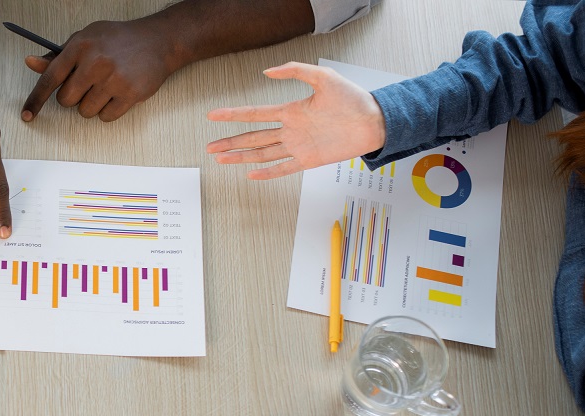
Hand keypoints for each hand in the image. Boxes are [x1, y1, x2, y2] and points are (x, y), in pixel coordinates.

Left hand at [21, 20, 175, 122]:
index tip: (27, 114)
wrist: (157, 40)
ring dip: (92, 105)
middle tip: (87, 85)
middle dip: (73, 98)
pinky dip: (108, 111)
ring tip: (106, 86)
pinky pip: (105, 117)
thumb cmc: (116, 40)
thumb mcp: (85, 39)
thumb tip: (31, 63)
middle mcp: (96, 61)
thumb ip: (58, 56)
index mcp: (80, 45)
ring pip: (85, 112)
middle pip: (66, 101)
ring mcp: (114, 79)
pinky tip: (118, 93)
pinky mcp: (130, 94)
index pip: (50, 77)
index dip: (36, 99)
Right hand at [206, 62, 386, 179]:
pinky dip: (267, 173)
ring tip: (221, 160)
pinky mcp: (309, 160)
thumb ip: (296, 70)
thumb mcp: (324, 77)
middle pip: (252, 137)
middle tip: (210, 147)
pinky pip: (283, 168)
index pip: (254, 114)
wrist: (374, 121)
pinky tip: (251, 175)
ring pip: (262, 153)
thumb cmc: (353, 98)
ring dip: (241, 157)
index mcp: (291, 110)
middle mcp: (290, 130)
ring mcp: (298, 146)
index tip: (213, 115)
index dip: (232, 115)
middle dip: (230, 142)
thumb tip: (267, 72)